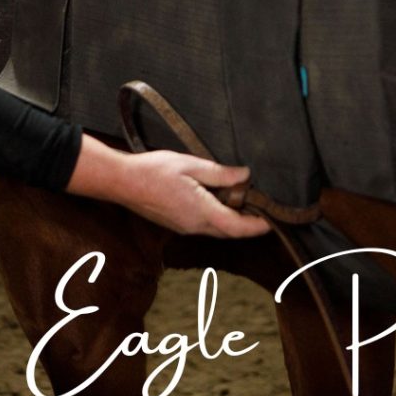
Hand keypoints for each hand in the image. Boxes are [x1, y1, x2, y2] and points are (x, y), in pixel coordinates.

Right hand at [66, 134, 269, 237]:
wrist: (122, 182)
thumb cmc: (154, 171)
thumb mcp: (191, 164)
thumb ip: (220, 173)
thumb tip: (245, 177)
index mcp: (202, 212)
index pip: (237, 227)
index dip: (257, 226)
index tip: (273, 221)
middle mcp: (195, 226)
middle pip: (229, 231)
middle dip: (247, 223)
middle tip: (261, 206)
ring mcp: (184, 227)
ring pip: (216, 229)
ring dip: (232, 219)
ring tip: (241, 198)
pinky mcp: (176, 224)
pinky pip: (204, 224)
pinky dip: (217, 216)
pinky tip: (217, 198)